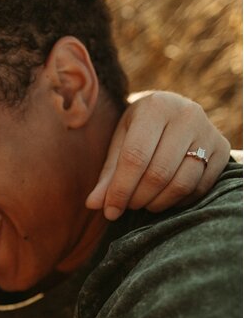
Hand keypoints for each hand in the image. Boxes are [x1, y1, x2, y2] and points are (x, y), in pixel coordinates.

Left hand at [86, 92, 231, 219]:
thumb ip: (109, 173)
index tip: (109, 211)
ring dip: (158, 203)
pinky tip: (164, 199)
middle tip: (127, 206)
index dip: (120, 189)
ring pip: (182, 183)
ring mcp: (208, 132)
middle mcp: (186, 115)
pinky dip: (178, 202)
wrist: (174, 111)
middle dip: (138, 198)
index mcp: (155, 107)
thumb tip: (94, 205)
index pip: (135, 157)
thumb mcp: (121, 141)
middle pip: (159, 173)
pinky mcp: (222, 149)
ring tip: (143, 204)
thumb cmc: (141, 129)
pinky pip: (200, 188)